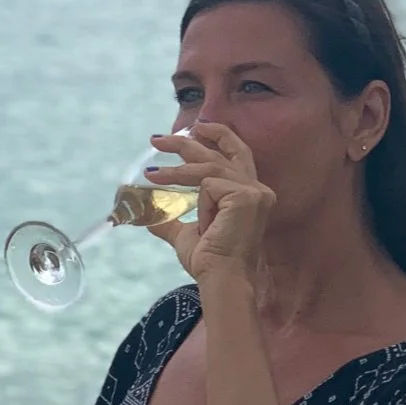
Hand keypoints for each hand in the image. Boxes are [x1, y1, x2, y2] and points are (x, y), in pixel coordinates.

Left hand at [144, 122, 274, 284]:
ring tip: (152, 174)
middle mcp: (258, 189)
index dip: (218, 135)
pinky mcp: (245, 196)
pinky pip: (208, 185)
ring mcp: (254, 192)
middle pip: (222, 151)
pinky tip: (201, 222)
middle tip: (156, 139)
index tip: (196, 126)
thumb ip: (171, 220)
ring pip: (208, 168)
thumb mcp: (185, 235)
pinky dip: (197, 200)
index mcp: (250, 194)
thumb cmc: (210, 261)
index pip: (237, 153)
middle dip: (188, 141)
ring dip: (176, 170)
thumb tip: (148, 214)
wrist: (220, 278)